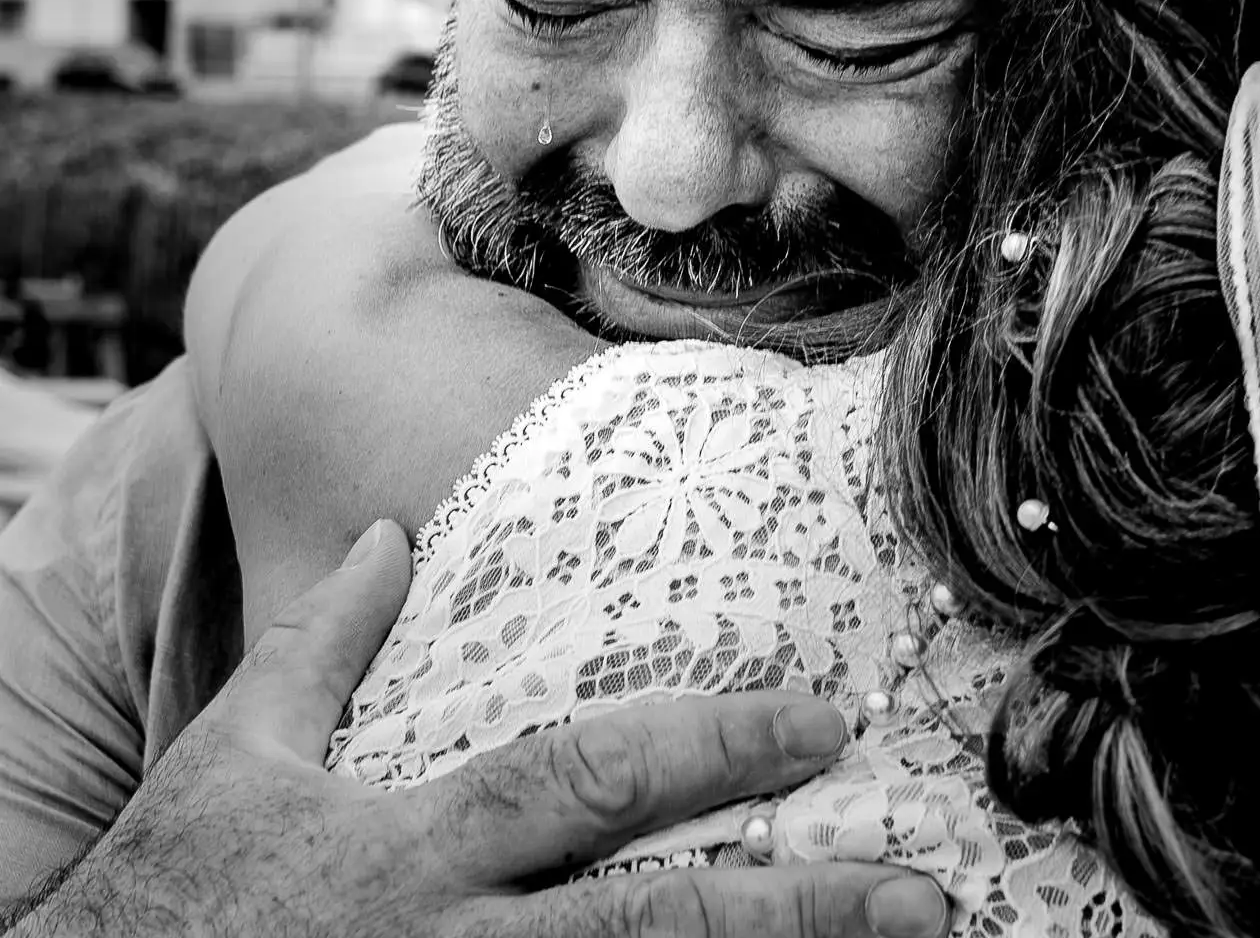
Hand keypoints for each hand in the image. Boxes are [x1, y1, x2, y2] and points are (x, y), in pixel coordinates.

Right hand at [10, 521, 948, 937]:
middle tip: (919, 893)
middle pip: (652, 925)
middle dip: (793, 909)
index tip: (823, 723)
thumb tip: (385, 535)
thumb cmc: (167, 895)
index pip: (588, 778)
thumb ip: (321, 645)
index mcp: (417, 844)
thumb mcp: (233, 754)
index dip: (712, 748)